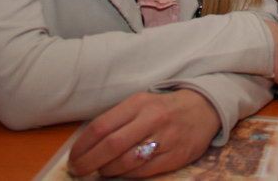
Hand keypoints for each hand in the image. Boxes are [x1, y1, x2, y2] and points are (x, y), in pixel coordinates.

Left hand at [67, 89, 219, 177]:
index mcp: (138, 103)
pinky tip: (121, 172)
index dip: (82, 146)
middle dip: (89, 162)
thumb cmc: (164, 107)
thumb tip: (88, 144)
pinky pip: (144, 171)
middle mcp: (152, 119)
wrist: (204, 108)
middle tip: (79, 171)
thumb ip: (118, 119)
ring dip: (107, 170)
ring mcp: (165, 138)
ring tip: (101, 171)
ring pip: (126, 161)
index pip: (101, 126)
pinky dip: (127, 174)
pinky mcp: (176, 156)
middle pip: (111, 146)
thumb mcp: (141, 103)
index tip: (73, 158)